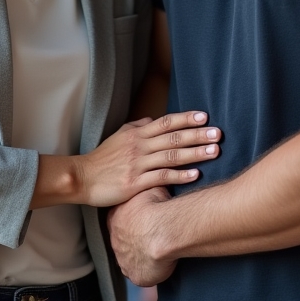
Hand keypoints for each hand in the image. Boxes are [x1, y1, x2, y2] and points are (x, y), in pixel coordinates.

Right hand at [76, 111, 219, 207]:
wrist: (82, 178)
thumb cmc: (101, 158)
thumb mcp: (118, 136)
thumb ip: (136, 126)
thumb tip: (151, 119)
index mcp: (136, 134)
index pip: (166, 123)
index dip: (186, 119)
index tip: (204, 117)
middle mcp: (139, 146)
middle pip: (173, 137)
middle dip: (197, 135)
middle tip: (218, 133)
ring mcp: (138, 164)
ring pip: (171, 156)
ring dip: (195, 154)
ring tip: (214, 152)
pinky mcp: (135, 183)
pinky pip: (162, 177)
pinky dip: (180, 175)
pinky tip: (195, 174)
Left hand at [108, 187, 177, 285]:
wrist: (163, 230)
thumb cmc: (157, 206)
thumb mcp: (151, 188)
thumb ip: (149, 189)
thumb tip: (155, 180)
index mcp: (116, 219)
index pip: (118, 221)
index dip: (130, 222)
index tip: (141, 222)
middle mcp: (116, 241)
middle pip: (123, 242)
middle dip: (134, 241)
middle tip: (150, 238)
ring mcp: (124, 260)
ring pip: (130, 260)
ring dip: (140, 258)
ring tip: (156, 252)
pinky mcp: (135, 275)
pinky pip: (140, 275)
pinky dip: (148, 272)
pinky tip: (160, 266)